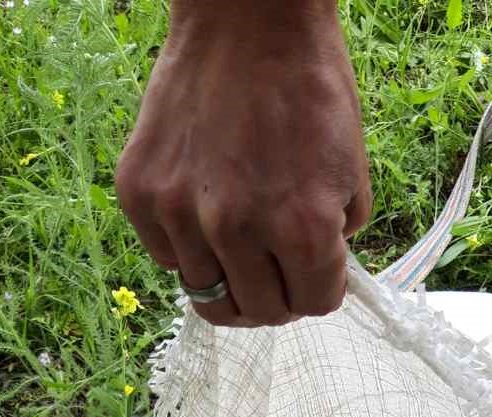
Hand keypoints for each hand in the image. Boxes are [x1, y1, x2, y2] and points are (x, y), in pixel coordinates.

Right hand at [116, 0, 370, 326]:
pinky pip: (168, 258)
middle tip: (276, 266)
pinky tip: (203, 212)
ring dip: (231, 277)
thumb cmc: (310, 91)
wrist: (249, 20)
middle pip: (261, 312)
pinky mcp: (140, 193)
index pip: (314, 305)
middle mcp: (237, 230)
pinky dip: (189, 248)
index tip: (314, 269)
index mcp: (302, 229)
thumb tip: (312, 280)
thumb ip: (334, 240)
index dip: (319, 287)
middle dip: (277, 294)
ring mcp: (181, 213)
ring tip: (240, 240)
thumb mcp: (351, 174)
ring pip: (209, 296)